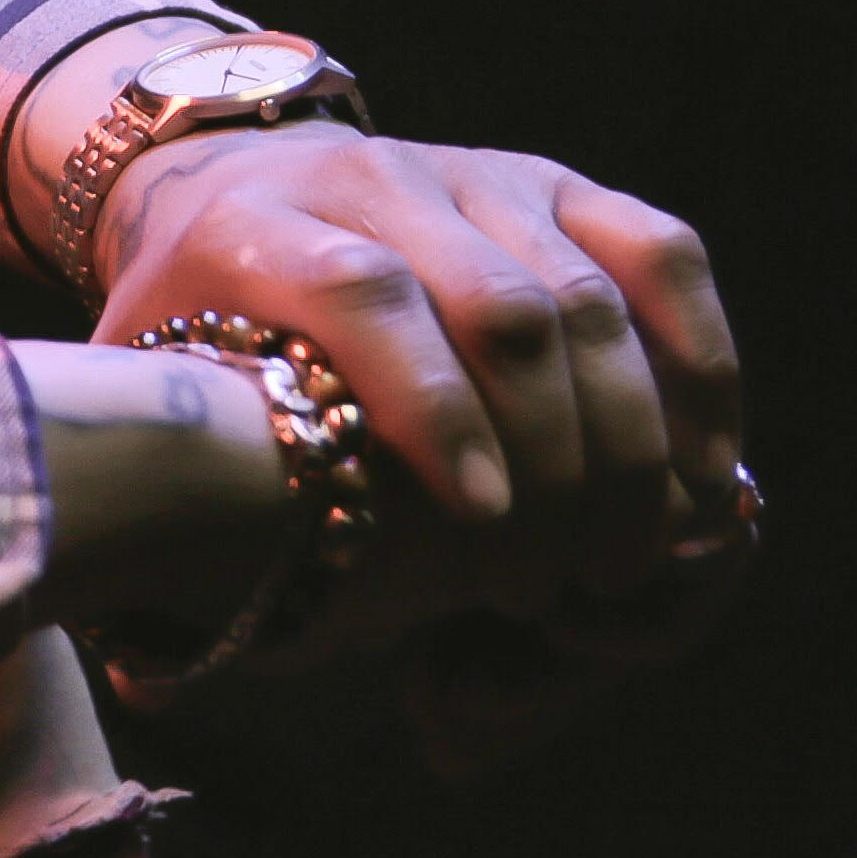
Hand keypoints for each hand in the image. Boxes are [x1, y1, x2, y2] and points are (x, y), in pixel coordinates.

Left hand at [84, 120, 751, 724]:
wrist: (228, 189)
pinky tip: (705, 468)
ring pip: (588, 291)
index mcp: (253, 229)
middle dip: (554, 458)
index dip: (431, 405)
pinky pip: (659, 254)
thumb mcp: (152, 399)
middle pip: (500, 305)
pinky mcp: (554, 182)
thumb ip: (171, 502)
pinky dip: (697, 361)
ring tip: (635, 552)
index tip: (479, 524)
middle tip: (565, 580)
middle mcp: (371, 180)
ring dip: (630, 437)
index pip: (362, 294)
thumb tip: (153, 684)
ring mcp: (473, 173)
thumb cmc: (194, 338)